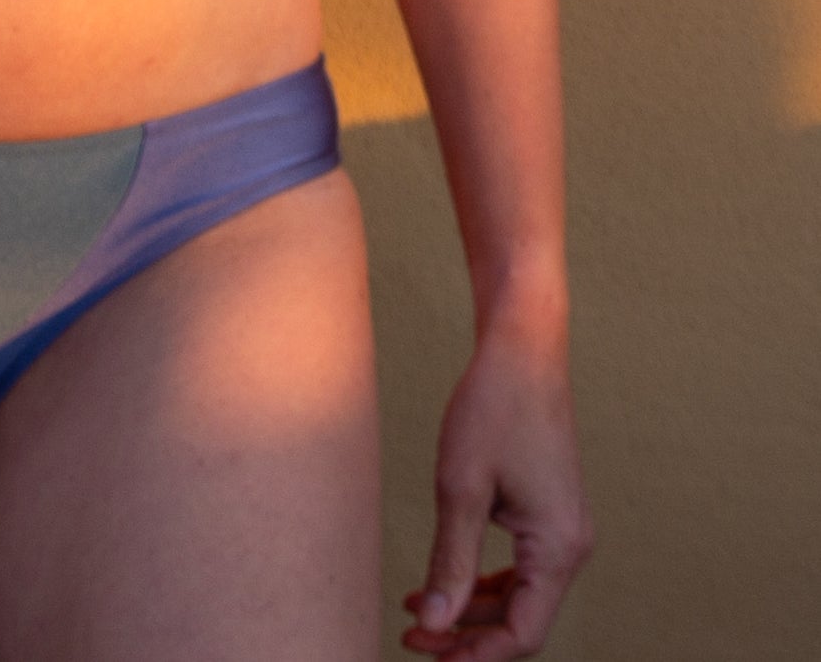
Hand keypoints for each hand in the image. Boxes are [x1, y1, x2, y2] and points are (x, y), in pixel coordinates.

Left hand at [402, 320, 593, 658]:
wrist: (520, 352)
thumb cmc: (491, 410)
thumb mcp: (460, 488)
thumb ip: (449, 561)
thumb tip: (434, 626)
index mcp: (558, 548)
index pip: (522, 633)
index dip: (473, 653)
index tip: (422, 651)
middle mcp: (572, 547)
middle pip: (521, 618)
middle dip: (466, 633)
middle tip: (411, 636)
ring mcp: (563, 530)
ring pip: (519, 594)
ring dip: (470, 606)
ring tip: (416, 607)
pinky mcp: (549, 513)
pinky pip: (520, 565)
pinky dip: (482, 578)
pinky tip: (442, 576)